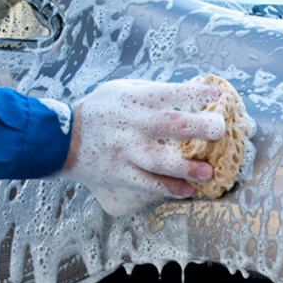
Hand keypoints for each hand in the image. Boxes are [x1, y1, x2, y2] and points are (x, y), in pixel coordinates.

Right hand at [62, 79, 224, 215]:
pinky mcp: (120, 173)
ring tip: (208, 173)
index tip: (217, 94)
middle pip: (168, 124)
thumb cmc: (99, 111)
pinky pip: (147, 183)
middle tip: (219, 131)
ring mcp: (125, 152)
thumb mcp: (121, 90)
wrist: (64, 139)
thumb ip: (152, 92)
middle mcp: (131, 125)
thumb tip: (189, 92)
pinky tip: (187, 192)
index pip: (168, 92)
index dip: (194, 92)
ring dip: (185, 167)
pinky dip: (168, 188)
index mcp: (133, 100)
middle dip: (197, 127)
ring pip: (158, 160)